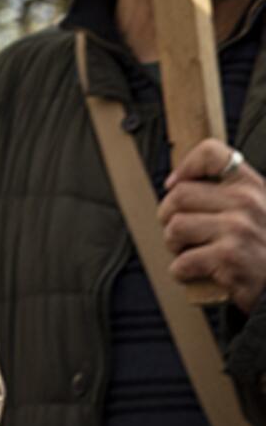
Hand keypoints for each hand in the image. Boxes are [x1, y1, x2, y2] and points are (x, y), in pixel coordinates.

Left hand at [163, 138, 265, 310]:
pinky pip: (184, 261)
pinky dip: (180, 270)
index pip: (212, 153)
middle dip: (168, 214)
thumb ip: (232, 193)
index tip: (174, 183)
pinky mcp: (229, 261)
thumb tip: (180, 183)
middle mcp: (245, 203)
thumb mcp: (261, 209)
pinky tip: (190, 272)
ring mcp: (237, 231)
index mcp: (251, 185)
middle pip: (180, 194)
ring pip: (176, 226)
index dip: (186, 166)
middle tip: (174, 228)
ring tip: (182, 249)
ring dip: (172, 242)